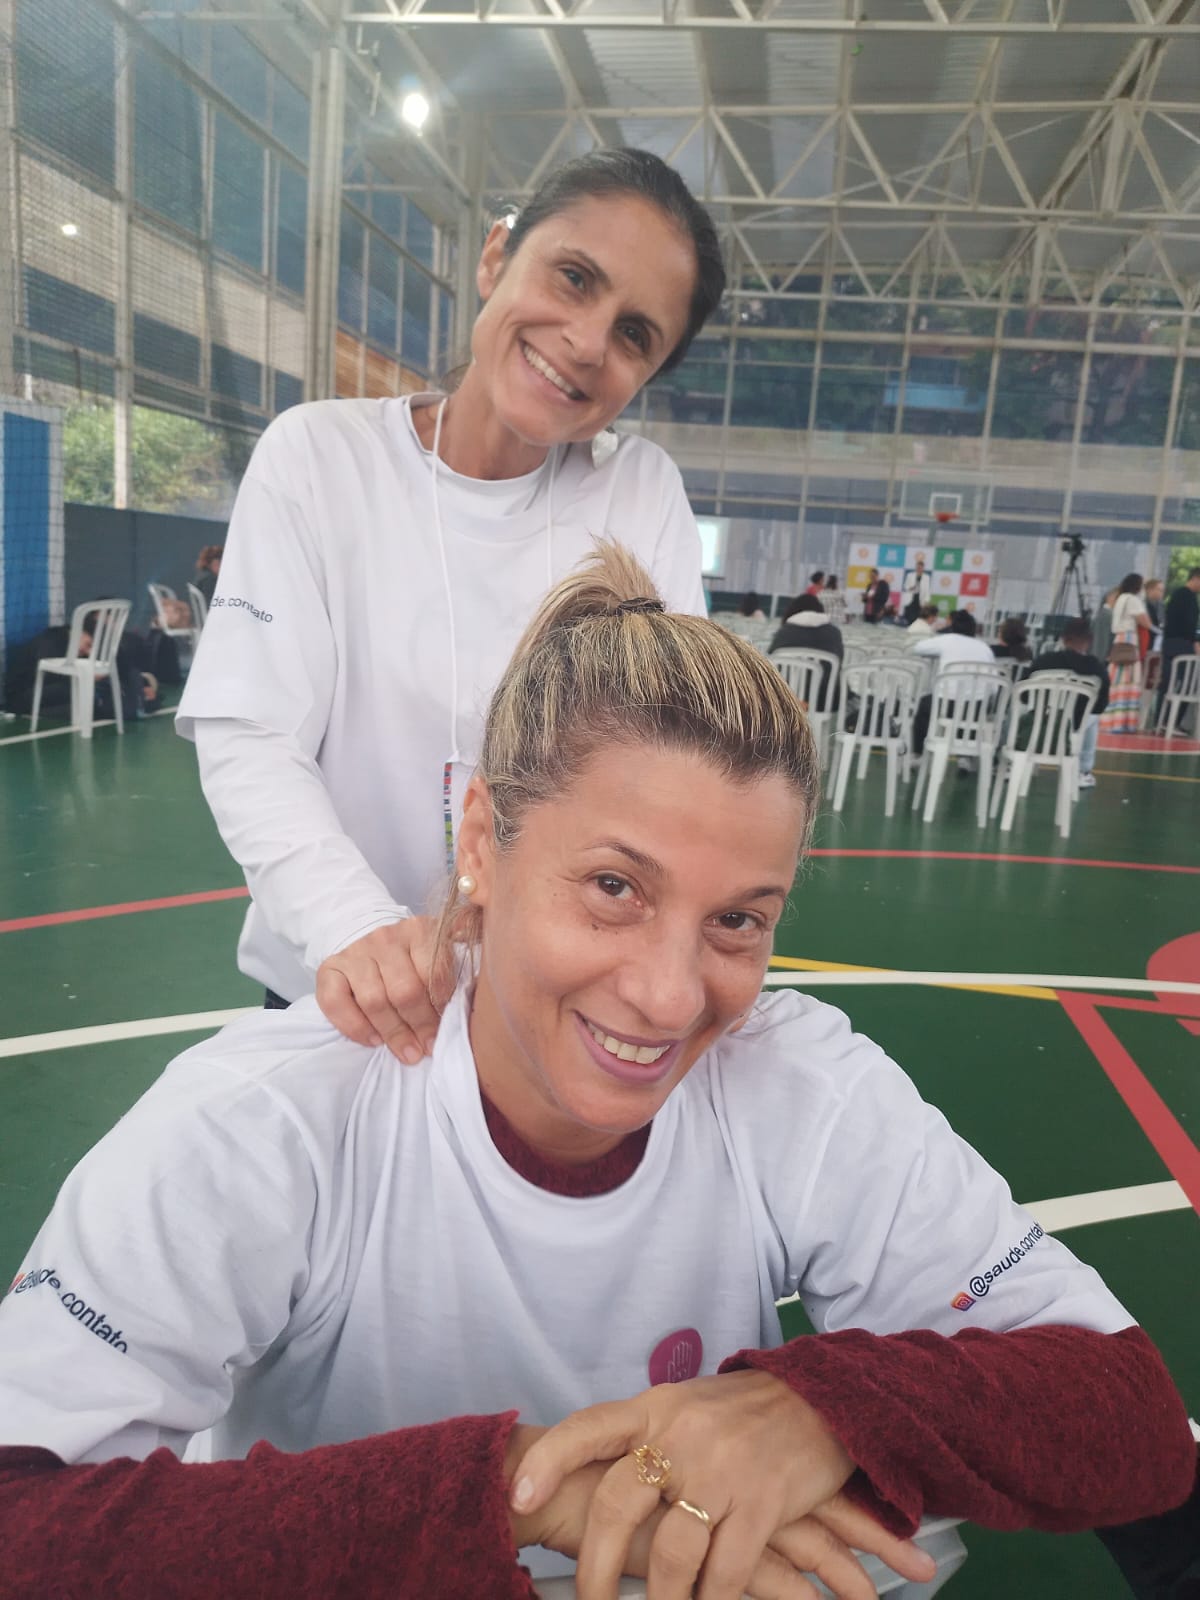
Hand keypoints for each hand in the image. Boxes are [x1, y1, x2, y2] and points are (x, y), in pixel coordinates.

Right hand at [315, 915, 452, 1063]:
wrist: (366, 937)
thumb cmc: (410, 957)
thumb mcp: (435, 953)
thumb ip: (450, 972)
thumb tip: (472, 1003)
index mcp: (419, 931)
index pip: (434, 974)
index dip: (441, 1008)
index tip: (446, 1032)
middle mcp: (385, 938)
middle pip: (404, 990)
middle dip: (419, 1025)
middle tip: (427, 1049)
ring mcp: (356, 952)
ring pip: (373, 1000)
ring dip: (392, 1032)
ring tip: (406, 1051)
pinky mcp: (329, 968)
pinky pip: (336, 1003)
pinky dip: (355, 1027)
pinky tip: (373, 1040)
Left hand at [511, 1371, 870, 1598]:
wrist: (824, 1399)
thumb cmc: (745, 1413)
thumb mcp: (688, 1410)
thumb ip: (646, 1441)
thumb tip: (590, 1478)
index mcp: (657, 1408)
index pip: (589, 1427)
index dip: (550, 1459)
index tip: (519, 1495)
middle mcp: (683, 1434)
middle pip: (619, 1503)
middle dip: (594, 1566)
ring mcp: (723, 1468)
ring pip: (670, 1552)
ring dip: (657, 1599)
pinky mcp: (764, 1501)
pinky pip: (724, 1571)